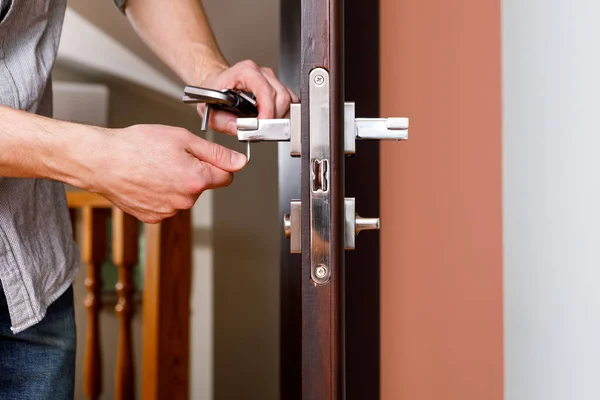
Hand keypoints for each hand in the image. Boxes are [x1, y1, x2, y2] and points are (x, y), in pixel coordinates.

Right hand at [86, 124, 246, 223]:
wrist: (101, 161)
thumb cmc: (136, 146)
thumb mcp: (182, 139)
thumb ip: (215, 153)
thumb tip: (240, 163)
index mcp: (196, 180)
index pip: (226, 177)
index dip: (217, 164)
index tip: (205, 157)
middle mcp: (185, 200)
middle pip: (203, 186)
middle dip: (194, 173)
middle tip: (170, 157)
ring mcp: (168, 211)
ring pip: (184, 196)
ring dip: (176, 184)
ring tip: (154, 168)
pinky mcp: (154, 217)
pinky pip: (167, 205)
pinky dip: (161, 194)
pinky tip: (147, 181)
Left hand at [197, 60, 299, 134]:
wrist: (216, 82)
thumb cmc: (214, 90)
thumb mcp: (209, 108)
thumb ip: (223, 121)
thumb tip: (241, 129)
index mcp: (245, 72)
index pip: (266, 92)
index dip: (267, 112)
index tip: (262, 126)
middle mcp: (262, 73)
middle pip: (282, 97)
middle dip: (275, 118)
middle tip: (263, 129)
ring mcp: (271, 79)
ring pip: (289, 100)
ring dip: (281, 116)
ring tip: (266, 124)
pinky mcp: (277, 86)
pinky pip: (290, 101)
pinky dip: (284, 113)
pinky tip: (272, 119)